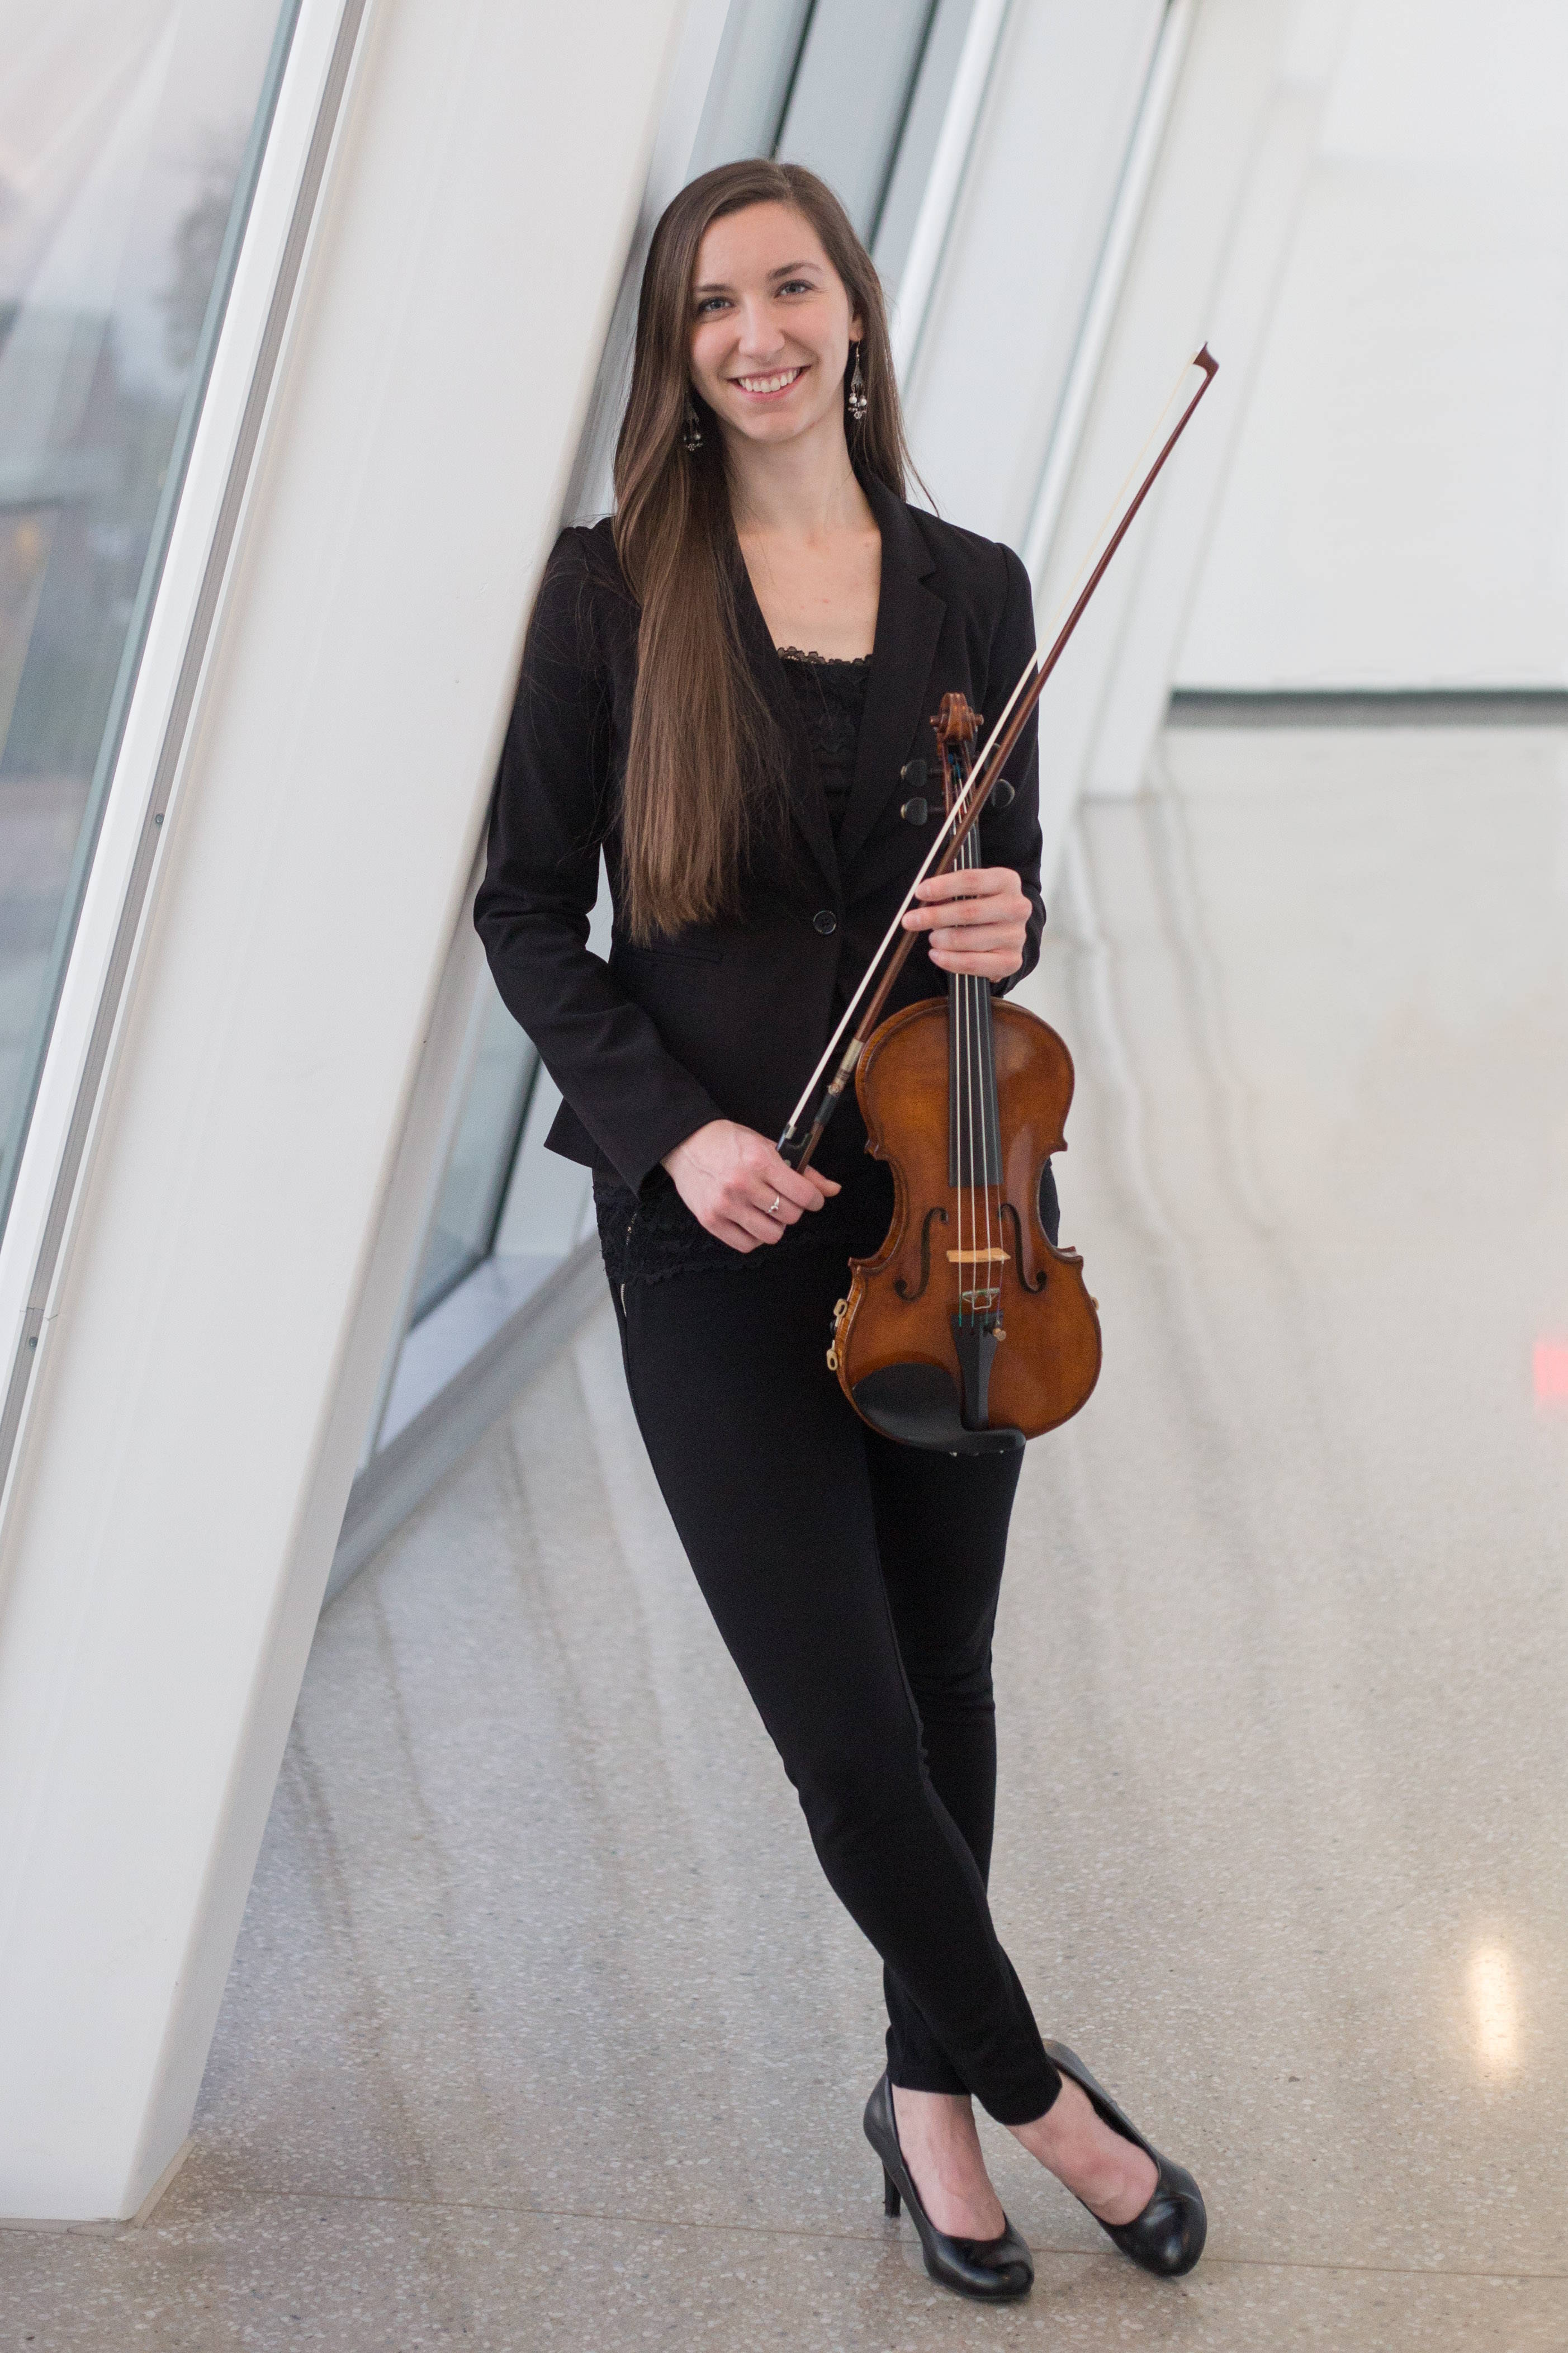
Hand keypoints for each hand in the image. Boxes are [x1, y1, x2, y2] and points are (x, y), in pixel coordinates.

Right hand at [663, 1120, 839, 1252]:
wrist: (687, 1143)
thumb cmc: (728, 1142)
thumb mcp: (767, 1146)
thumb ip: (802, 1170)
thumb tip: (832, 1190)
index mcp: (760, 1161)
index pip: (804, 1195)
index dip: (814, 1199)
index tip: (810, 1198)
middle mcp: (743, 1184)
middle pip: (790, 1216)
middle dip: (793, 1210)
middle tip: (783, 1200)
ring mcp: (725, 1205)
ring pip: (772, 1235)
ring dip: (775, 1226)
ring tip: (766, 1211)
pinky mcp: (711, 1221)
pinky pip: (747, 1245)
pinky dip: (754, 1236)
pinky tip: (750, 1220)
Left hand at [901, 865, 1030, 979]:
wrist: (1005, 935)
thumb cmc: (981, 908)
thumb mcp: (969, 892)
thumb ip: (949, 892)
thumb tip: (924, 898)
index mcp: (1007, 881)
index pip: (971, 880)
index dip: (942, 886)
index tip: (919, 892)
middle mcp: (1017, 907)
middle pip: (969, 911)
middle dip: (934, 916)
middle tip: (910, 920)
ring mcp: (1016, 936)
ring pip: (967, 939)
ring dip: (941, 940)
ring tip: (932, 938)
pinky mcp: (1011, 961)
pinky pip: (972, 963)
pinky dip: (948, 960)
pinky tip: (936, 954)